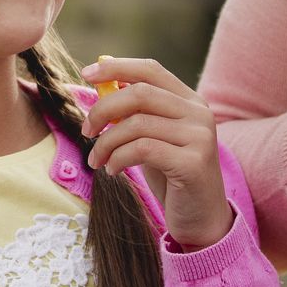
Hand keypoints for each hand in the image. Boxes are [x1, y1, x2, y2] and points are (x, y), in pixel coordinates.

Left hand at [80, 56, 233, 249]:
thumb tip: (99, 87)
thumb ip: (133, 113)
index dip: (116, 68)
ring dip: (106, 143)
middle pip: (140, 93)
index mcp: (190, 101)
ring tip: (97, 160)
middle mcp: (199, 113)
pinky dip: (118, 158)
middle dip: (103, 109)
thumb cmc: (171, 176)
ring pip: (137, 124)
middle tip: (86, 131)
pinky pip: (142, 149)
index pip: (150, 69)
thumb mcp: (151, 139)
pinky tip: (113, 170)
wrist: (201, 218)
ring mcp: (200, 137)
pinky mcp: (194, 163)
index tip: (86, 74)